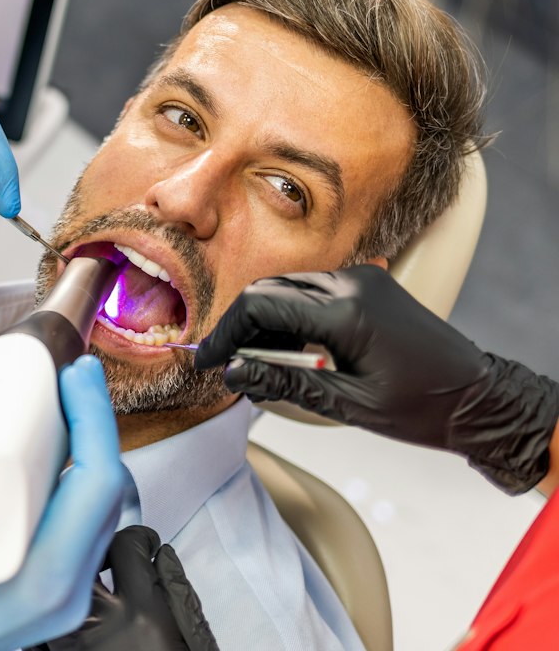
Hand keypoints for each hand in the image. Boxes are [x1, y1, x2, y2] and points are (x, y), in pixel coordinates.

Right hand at [0, 355, 125, 650]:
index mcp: (34, 574)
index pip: (96, 482)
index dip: (92, 416)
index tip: (75, 378)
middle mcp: (61, 590)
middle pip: (108, 489)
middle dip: (93, 423)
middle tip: (70, 384)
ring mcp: (62, 597)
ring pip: (101, 507)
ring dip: (87, 450)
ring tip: (62, 410)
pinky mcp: (53, 593)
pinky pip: (84, 525)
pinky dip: (75, 481)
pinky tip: (51, 454)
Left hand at [28, 526, 218, 650]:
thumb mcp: (192, 636)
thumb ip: (174, 590)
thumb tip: (158, 556)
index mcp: (142, 612)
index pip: (127, 545)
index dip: (138, 539)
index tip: (144, 545)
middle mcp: (103, 625)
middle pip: (85, 559)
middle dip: (100, 552)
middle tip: (113, 561)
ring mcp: (74, 649)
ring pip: (57, 594)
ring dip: (74, 588)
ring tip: (91, 595)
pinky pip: (39, 637)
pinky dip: (50, 627)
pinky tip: (69, 628)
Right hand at [194, 264, 558, 493]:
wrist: (478, 397)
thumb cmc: (422, 408)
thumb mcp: (347, 404)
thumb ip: (284, 383)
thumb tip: (234, 374)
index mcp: (347, 311)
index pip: (262, 304)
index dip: (226, 332)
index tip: (207, 359)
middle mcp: (352, 282)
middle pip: (270, 289)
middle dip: (240, 325)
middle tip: (225, 362)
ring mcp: (361, 278)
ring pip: (288, 286)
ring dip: (264, 319)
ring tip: (254, 361)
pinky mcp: (367, 282)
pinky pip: (313, 289)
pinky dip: (291, 313)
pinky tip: (285, 346)